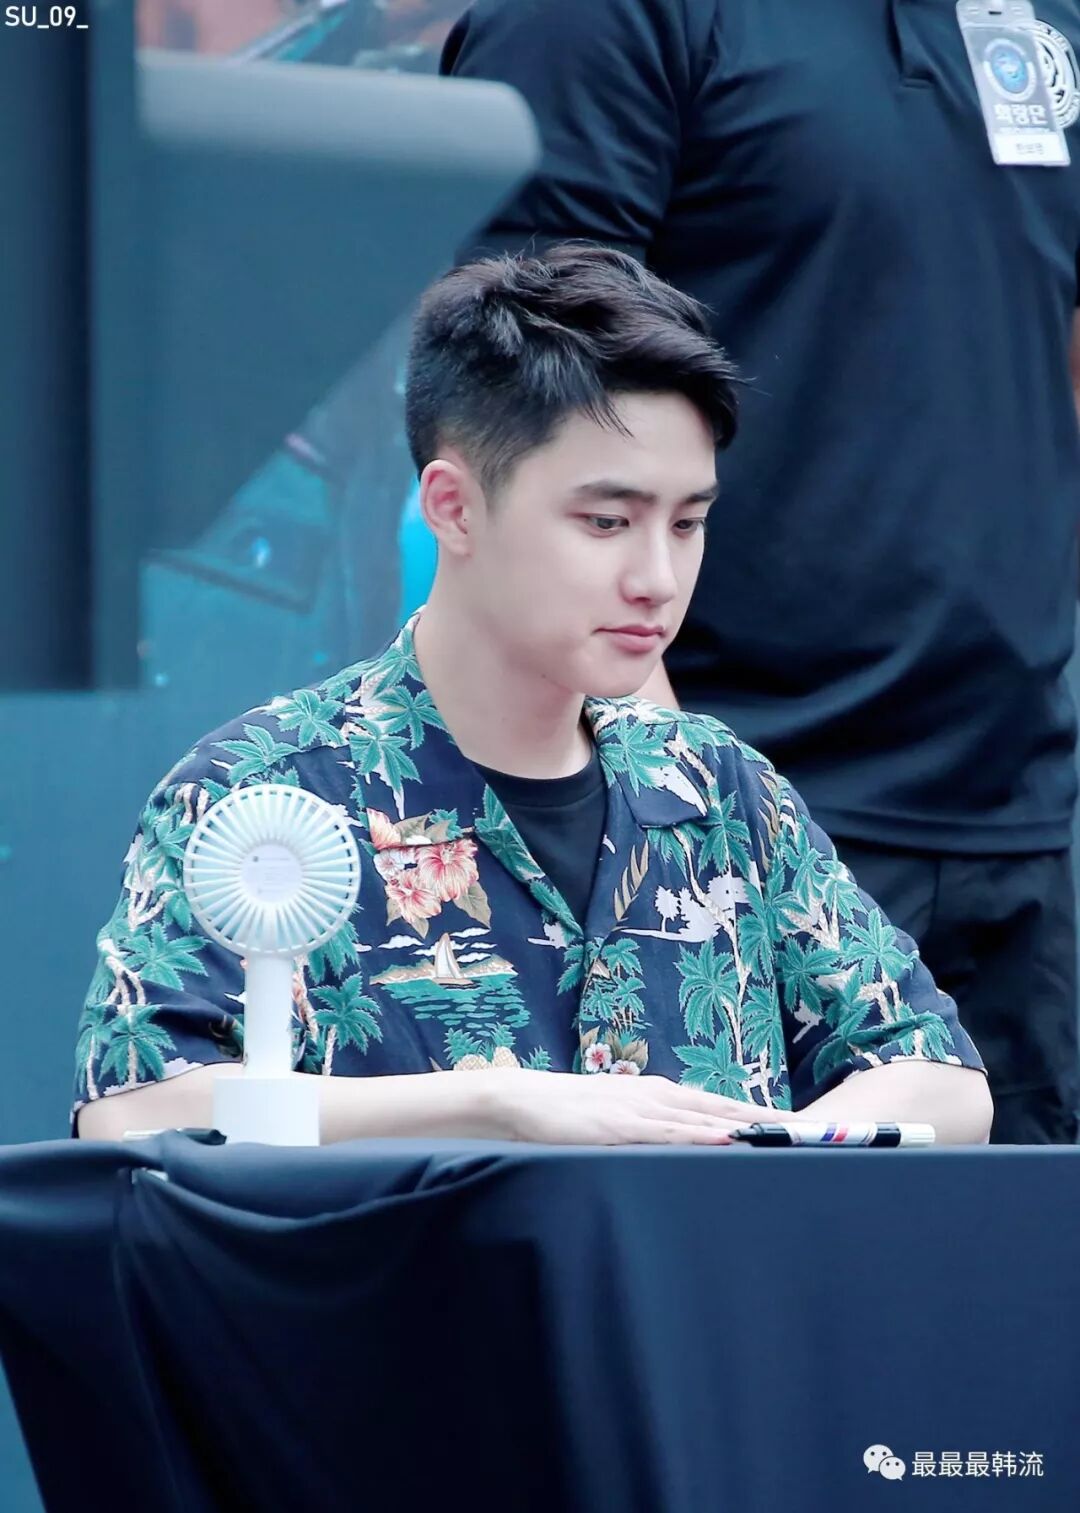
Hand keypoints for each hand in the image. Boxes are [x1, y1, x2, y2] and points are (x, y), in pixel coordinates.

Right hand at [486, 1069, 769, 1145]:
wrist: (521, 1101)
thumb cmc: (570, 1114)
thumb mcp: (620, 1117)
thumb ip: (653, 1128)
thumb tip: (686, 1144)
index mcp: (660, 1094)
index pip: (721, 1105)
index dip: (760, 1115)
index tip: (796, 1126)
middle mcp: (658, 1095)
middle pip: (725, 1107)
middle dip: (767, 1119)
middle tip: (810, 1131)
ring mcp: (641, 1109)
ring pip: (705, 1117)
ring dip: (745, 1125)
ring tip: (783, 1134)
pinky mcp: (621, 1127)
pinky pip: (668, 1132)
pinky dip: (700, 1134)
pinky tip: (726, 1137)